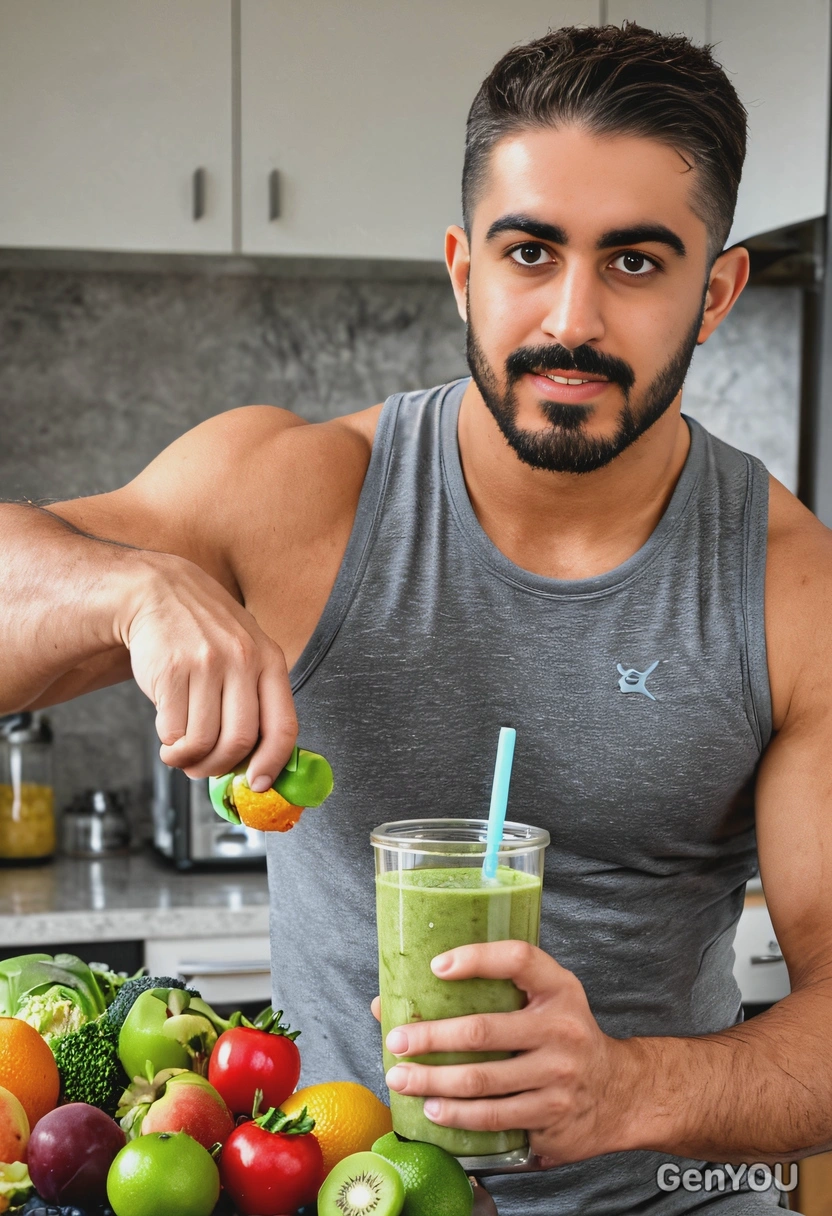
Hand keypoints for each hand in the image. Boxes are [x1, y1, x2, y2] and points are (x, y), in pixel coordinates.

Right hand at [121, 551, 296, 785]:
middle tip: (204, 769)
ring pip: (203, 740)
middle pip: (240, 741)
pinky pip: (173, 729)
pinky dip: (169, 743)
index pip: (283, 726)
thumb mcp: (246, 650)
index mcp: (270, 660)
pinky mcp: (171, 670)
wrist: (157, 591)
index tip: (258, 784)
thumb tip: (254, 760)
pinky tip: (167, 732)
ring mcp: (207, 664)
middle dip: (220, 766)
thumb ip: (255, 696)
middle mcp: (243, 661)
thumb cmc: (205, 630)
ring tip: (181, 753)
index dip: (273, 764)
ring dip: (189, 759)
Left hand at [380, 941, 636, 1165]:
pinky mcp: (551, 1116)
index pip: (518, 959)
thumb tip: (392, 1001)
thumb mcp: (542, 1000)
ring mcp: (558, 1076)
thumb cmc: (561, 1035)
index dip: (477, 958)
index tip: (437, 965)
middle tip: (397, 1042)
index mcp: (558, 989)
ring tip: (402, 1079)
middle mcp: (562, 1029)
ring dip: (434, 1082)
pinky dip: (458, 1116)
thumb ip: (487, 992)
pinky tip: (434, 1111)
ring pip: (482, 1081)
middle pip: (484, 1030)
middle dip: (431, 1038)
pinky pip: (495, 1118)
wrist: (618, 1092)